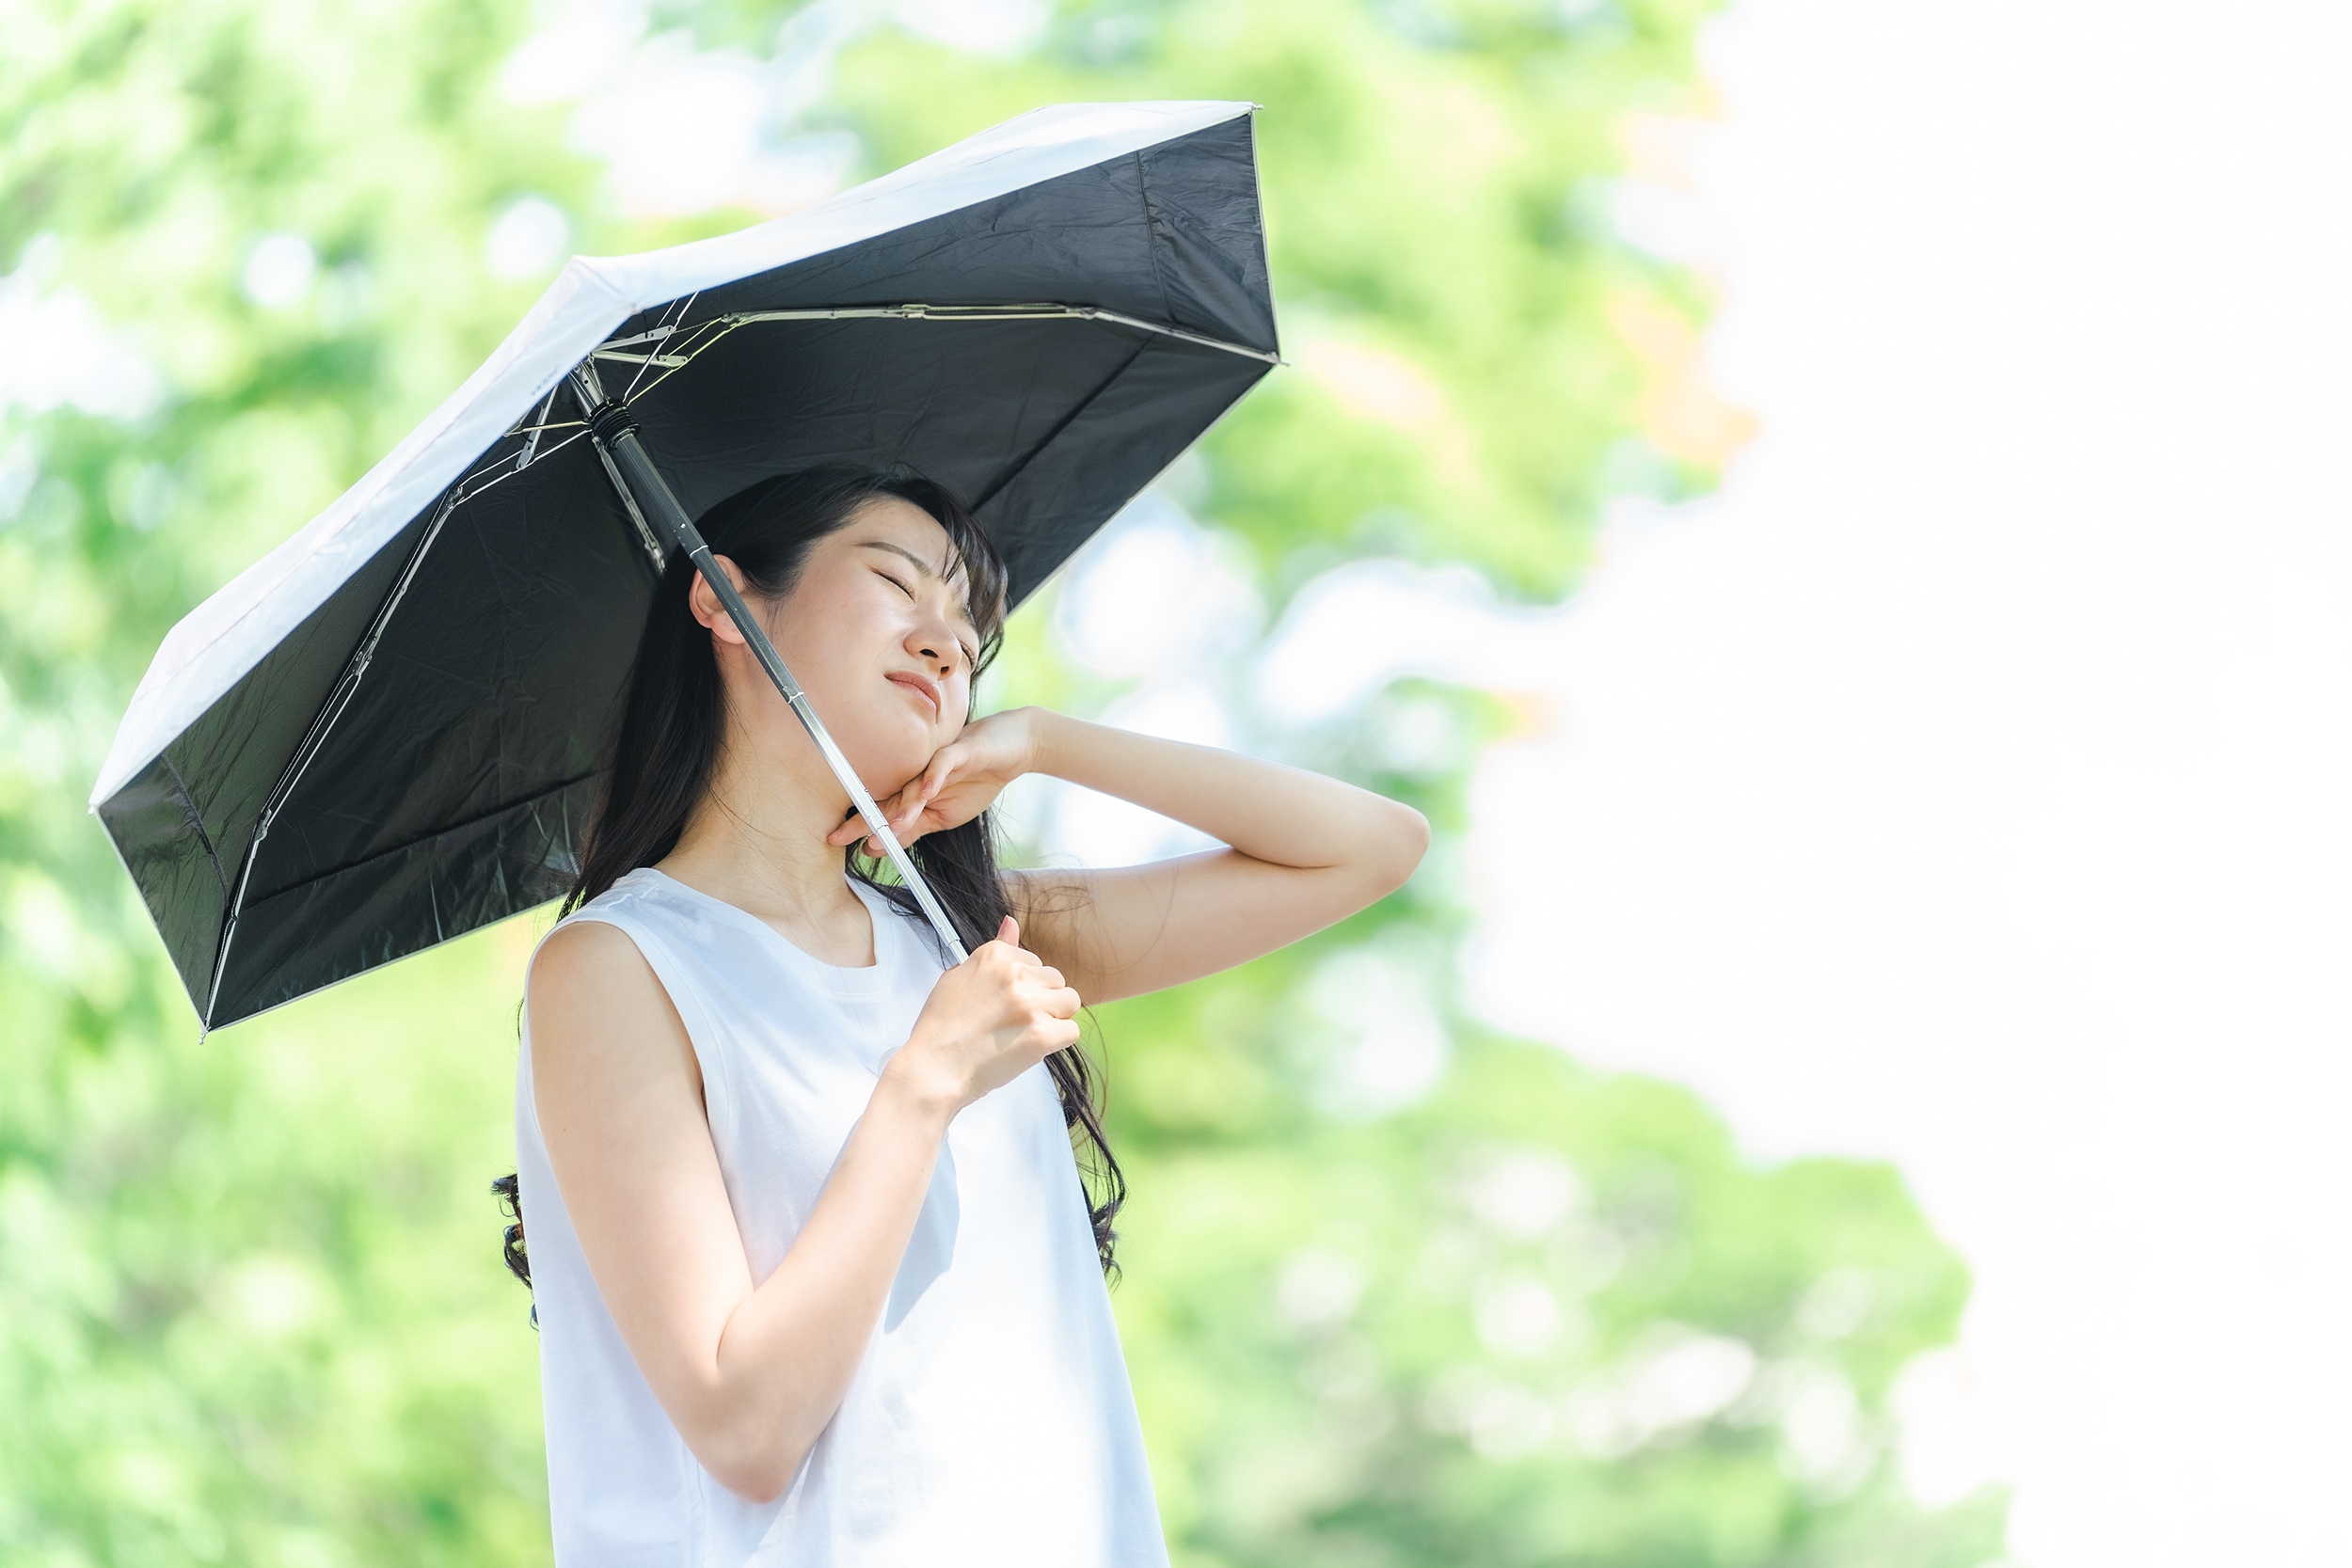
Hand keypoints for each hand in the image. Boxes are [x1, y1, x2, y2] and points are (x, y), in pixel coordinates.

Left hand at [828, 708, 1046, 855]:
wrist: (1013, 749)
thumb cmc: (976, 781)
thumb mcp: (944, 817)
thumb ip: (912, 829)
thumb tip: (875, 848)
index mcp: (911, 791)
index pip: (882, 810)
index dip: (859, 826)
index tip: (835, 842)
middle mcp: (916, 775)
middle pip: (888, 797)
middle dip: (866, 818)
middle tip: (840, 835)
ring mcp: (936, 762)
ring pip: (913, 785)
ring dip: (902, 806)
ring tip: (889, 826)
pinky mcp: (959, 751)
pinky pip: (943, 764)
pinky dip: (934, 777)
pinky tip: (926, 792)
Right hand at [887, 917, 1081, 1114]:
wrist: (934, 1069)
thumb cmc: (941, 1029)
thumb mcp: (958, 976)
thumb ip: (994, 951)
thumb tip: (1011, 925)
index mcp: (994, 955)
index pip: (1035, 962)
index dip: (1024, 986)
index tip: (1006, 1002)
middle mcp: (1015, 974)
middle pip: (1055, 980)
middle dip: (1041, 1000)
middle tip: (1014, 1021)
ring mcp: (1030, 1003)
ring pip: (1069, 1002)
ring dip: (1054, 1018)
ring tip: (1025, 1033)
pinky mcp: (1042, 1033)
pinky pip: (1071, 1031)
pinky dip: (1057, 1042)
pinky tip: (1031, 1047)